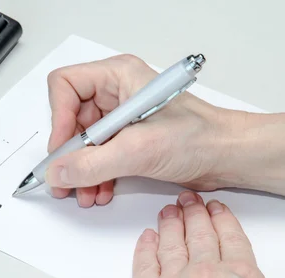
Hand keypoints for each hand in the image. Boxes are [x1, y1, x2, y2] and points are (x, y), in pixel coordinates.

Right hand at [45, 55, 240, 206]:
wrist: (227, 157)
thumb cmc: (199, 138)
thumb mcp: (139, 150)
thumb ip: (92, 164)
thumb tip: (57, 172)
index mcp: (117, 77)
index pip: (65, 86)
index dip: (58, 118)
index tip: (62, 150)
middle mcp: (115, 93)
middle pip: (70, 119)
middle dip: (68, 154)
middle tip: (64, 180)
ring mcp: (120, 117)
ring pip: (81, 142)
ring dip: (80, 170)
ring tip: (84, 193)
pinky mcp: (126, 139)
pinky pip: (96, 155)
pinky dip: (94, 175)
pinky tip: (100, 191)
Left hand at [130, 191, 284, 277]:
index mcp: (240, 276)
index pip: (229, 238)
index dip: (222, 220)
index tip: (216, 209)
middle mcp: (205, 272)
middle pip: (198, 235)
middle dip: (193, 214)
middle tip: (187, 199)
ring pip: (170, 244)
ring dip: (170, 224)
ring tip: (168, 210)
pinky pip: (143, 264)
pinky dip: (144, 248)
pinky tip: (146, 237)